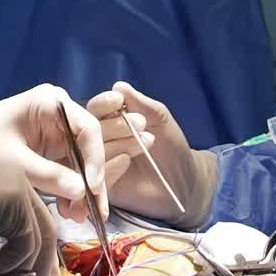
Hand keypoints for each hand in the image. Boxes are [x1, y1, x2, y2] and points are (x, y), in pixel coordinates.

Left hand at [0, 82, 113, 224]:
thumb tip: (82, 191)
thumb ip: (48, 176)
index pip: (87, 129)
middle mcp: (59, 114)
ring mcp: (56, 132)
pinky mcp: (50, 151)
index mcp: (51, 103)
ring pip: (81, 163)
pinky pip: (68, 171)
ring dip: (82, 190)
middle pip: (88, 148)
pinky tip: (68, 210)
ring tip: (77, 217)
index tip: (91, 187)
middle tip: (94, 212)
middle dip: (91, 180)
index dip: (95, 159)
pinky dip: (70, 191)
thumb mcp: (12, 162)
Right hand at [0, 160, 56, 275]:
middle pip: (43, 229)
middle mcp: (14, 178)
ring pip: (34, 243)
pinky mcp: (16, 201)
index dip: (31, 253)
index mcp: (0, 181)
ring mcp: (17, 187)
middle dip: (36, 270)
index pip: (30, 219)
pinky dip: (3, 267)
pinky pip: (24, 247)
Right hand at [86, 81, 219, 229]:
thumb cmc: (170, 145)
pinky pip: (98, 177)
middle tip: (141, 123)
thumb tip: (119, 86)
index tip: (118, 100)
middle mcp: (99, 141)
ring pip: (93, 153)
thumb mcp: (160, 119)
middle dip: (113, 125)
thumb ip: (141, 103)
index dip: (104, 103)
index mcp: (109, 121)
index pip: (96, 109)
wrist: (183, 182)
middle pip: (91, 131)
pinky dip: (110, 167)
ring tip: (143, 142)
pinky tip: (126, 162)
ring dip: (116, 145)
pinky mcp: (103, 188)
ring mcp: (98, 165)